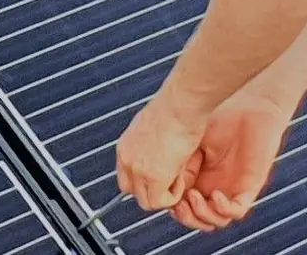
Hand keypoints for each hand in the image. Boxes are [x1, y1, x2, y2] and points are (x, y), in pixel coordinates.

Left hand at [116, 88, 208, 210]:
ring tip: (178, 176)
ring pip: (146, 201)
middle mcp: (127, 158)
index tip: (160, 178)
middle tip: (171, 180)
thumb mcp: (153, 128)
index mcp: (125, 146)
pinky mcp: (154, 176)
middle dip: (153, 191)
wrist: (181, 104)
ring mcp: (138, 169)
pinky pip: (160, 202)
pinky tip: (181, 177)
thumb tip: (160, 157)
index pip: (126, 178)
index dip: (144, 182)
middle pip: (132, 192)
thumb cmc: (175, 108)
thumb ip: (149, 146)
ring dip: (165, 195)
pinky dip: (173, 196)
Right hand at [171, 91, 291, 232]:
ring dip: (201, 215)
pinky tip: (215, 195)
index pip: (182, 203)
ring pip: (216, 220)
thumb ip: (179, 164)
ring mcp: (231, 188)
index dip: (172, 207)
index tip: (162, 197)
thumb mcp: (190, 143)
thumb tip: (164, 185)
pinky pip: (236, 211)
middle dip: (185, 217)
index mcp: (197, 176)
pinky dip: (223, 209)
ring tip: (193, 196)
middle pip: (198, 217)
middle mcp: (213, 185)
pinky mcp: (249, 187)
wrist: (249, 107)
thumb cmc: (219, 117)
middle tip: (178, 205)